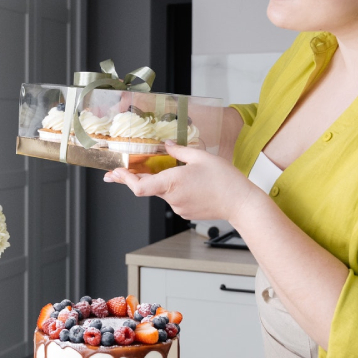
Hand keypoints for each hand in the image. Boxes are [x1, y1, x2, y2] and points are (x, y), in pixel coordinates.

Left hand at [103, 142, 264, 222]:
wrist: (241, 203)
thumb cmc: (225, 180)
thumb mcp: (202, 157)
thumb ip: (180, 150)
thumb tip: (167, 145)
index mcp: (173, 182)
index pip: (140, 186)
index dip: (125, 179)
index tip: (116, 172)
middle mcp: (172, 198)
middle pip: (148, 187)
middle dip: (137, 177)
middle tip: (121, 170)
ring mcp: (178, 207)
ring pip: (162, 192)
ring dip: (162, 182)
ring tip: (180, 171)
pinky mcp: (185, 212)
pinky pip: (173, 198)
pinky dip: (174, 189)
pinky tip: (190, 182)